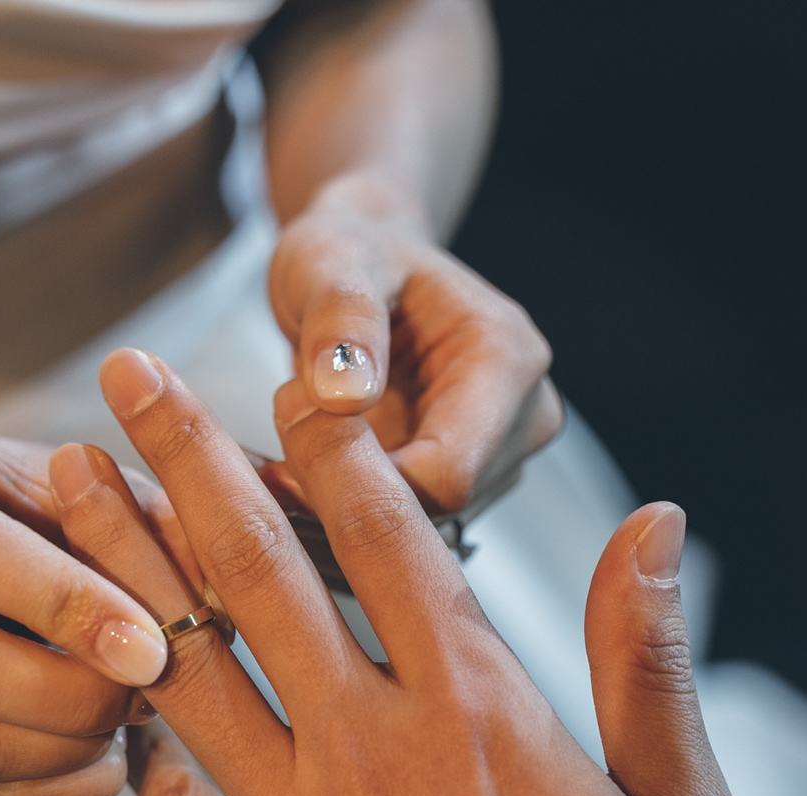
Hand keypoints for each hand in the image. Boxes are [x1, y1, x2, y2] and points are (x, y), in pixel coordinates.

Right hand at [0, 435, 176, 795]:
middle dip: (71, 694)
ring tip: (135, 713)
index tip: (152, 644)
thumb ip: (150, 525)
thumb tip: (211, 604)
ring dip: (70, 746)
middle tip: (155, 689)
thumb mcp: (99, 481)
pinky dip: (63, 779)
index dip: (64, 606)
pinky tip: (111, 748)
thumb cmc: (49, 495)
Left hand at [53, 349, 739, 795]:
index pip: (389, 536)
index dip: (329, 441)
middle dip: (185, 455)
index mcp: (479, 710)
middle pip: (255, 567)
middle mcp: (370, 746)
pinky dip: (131, 719)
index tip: (283, 370)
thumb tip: (657, 519)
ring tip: (63, 478)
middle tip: (126, 370)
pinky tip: (92, 667)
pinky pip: (166, 788)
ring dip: (119, 558)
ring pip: (183, 656)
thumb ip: (651, 657)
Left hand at [268, 176, 564, 521]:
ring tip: (293, 446)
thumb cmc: (347, 254)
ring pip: (421, 529)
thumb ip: (340, 315)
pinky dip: (351, 510)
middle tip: (280, 441)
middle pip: (437, 509)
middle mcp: (525, 417)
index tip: (295, 429)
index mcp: (509, 359)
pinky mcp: (470, 484)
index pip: (447, 473)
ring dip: (346, 505)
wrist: (362, 266)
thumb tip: (345, 391)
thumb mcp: (327, 261)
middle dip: (351, 492)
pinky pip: (408, 529)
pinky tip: (312, 470)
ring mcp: (502, 458)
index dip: (362, 476)